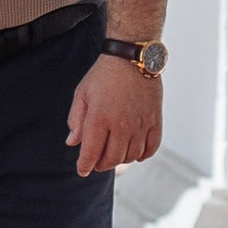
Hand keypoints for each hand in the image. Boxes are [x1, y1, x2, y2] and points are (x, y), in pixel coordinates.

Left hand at [65, 57, 161, 178]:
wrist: (131, 57)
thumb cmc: (103, 75)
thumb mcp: (82, 94)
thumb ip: (76, 120)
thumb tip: (72, 142)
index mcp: (99, 118)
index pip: (91, 153)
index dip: (85, 165)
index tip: (82, 171)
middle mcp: (121, 124)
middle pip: (112, 158)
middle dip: (102, 164)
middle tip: (97, 162)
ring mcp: (140, 123)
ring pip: (131, 156)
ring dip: (121, 159)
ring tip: (114, 154)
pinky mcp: (155, 120)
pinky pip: (151, 148)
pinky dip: (143, 155)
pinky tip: (135, 152)